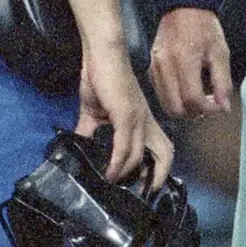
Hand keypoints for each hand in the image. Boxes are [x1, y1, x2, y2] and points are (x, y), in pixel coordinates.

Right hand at [75, 42, 173, 189]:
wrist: (101, 53)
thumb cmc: (101, 77)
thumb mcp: (94, 112)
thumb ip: (90, 131)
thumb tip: (80, 148)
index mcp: (142, 119)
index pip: (162, 147)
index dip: (158, 169)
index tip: (142, 187)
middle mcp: (146, 120)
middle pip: (166, 153)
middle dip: (157, 176)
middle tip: (140, 193)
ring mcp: (138, 117)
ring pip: (140, 154)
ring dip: (126, 174)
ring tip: (111, 182)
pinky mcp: (126, 114)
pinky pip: (124, 146)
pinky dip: (117, 163)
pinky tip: (108, 172)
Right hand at [150, 7, 232, 118]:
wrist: (183, 6)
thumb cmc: (205, 27)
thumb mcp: (220, 52)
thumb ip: (223, 82)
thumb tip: (223, 107)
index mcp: (184, 60)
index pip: (193, 99)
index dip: (208, 109)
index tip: (219, 105)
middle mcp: (165, 66)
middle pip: (176, 108)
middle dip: (194, 113)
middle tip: (208, 105)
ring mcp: (155, 67)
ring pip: (166, 104)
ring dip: (183, 109)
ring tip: (198, 99)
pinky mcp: (151, 68)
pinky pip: (160, 94)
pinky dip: (174, 99)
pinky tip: (186, 90)